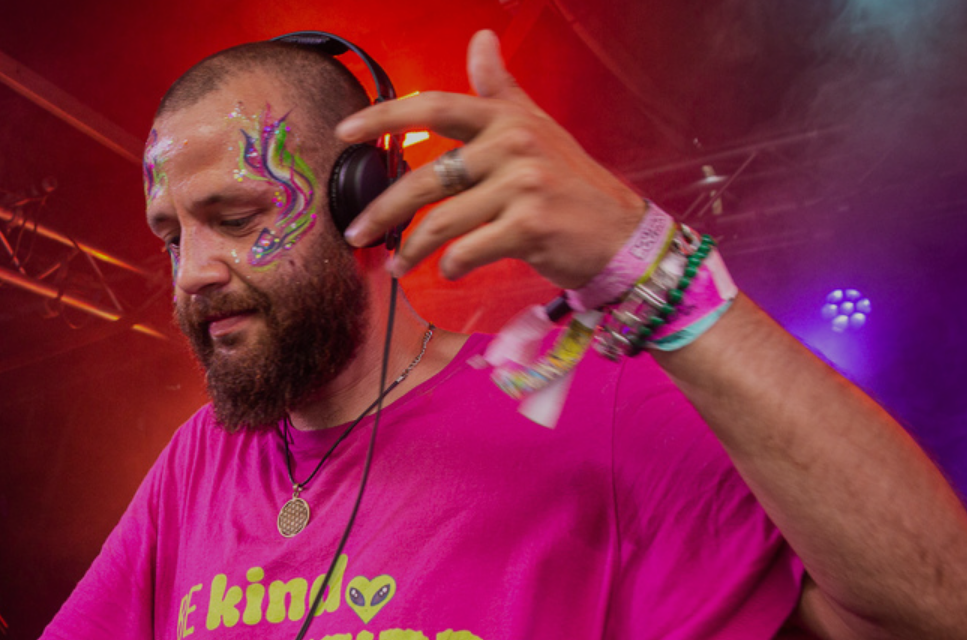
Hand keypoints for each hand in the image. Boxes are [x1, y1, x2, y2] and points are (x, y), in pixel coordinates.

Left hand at [336, 30, 645, 286]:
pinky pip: (468, 250)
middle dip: (382, 210)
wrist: (621, 233)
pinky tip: (448, 271)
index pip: (435, 107)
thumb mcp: (537, 126)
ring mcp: (523, 185)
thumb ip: (501, 89)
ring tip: (398, 267)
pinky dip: (451, 266)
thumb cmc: (571, 183)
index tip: (345, 130)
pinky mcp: (530, 225)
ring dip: (412, 251)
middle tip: (356, 232)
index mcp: (506, 119)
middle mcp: (513, 145)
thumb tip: (480, 40)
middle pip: (426, 178)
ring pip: (442, 221)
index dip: (385, 116)